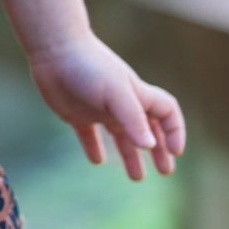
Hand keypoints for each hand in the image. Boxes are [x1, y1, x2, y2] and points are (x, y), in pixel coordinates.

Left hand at [28, 34, 185, 181]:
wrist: (54, 50)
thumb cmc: (88, 67)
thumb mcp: (115, 93)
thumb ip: (133, 119)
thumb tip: (150, 146)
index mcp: (137, 95)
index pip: (167, 113)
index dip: (174, 131)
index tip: (175, 152)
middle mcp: (121, 104)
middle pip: (148, 129)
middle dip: (159, 150)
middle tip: (167, 172)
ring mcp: (99, 109)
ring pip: (121, 136)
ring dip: (131, 156)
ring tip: (138, 177)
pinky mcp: (76, 114)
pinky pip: (89, 135)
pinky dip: (95, 148)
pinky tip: (97, 161)